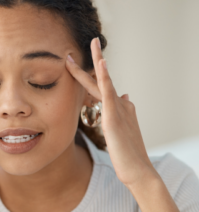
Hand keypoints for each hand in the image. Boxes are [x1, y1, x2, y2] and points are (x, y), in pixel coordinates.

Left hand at [65, 38, 157, 186]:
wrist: (137, 170)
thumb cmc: (127, 154)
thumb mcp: (120, 130)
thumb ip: (119, 113)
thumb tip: (125, 95)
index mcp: (117, 108)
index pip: (99, 88)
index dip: (87, 74)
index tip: (75, 63)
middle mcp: (119, 104)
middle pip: (101, 79)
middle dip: (93, 59)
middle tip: (88, 42)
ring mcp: (117, 109)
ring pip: (104, 81)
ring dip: (97, 61)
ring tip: (92, 43)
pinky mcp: (114, 116)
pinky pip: (108, 93)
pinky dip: (104, 77)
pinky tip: (100, 63)